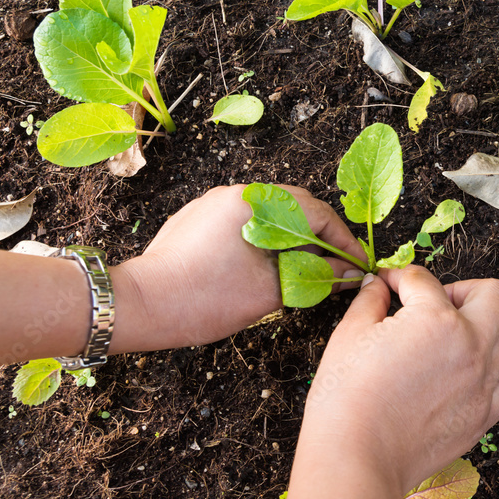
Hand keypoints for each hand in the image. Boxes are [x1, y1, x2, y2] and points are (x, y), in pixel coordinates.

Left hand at [111, 184, 366, 353]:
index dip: (342, 240)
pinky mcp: (198, 219)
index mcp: (254, 202)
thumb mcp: (270, 291)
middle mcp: (234, 193)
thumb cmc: (204, 298)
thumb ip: (316, 277)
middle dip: (320, 237)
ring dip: (293, 239)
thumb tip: (348, 274)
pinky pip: (245, 222)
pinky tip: (270, 267)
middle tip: (337, 267)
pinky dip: (267, 241)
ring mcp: (213, 204)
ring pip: (270, 216)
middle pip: (295, 207)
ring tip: (307, 269)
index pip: (316, 212)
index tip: (356, 264)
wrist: (142, 305)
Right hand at [300, 266, 498, 493]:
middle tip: (435, 302)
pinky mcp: (483, 416)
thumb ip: (370, 301)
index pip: (423, 280)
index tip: (387, 284)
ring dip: (479, 331)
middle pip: (494, 295)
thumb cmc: (347, 398)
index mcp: (437, 319)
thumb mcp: (349, 334)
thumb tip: (377, 286)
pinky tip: (455, 379)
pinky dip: (484, 376)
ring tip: (445, 341)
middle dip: (463, 289)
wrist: (356, 458)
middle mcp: (471, 346)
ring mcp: (483, 383)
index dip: (398, 277)